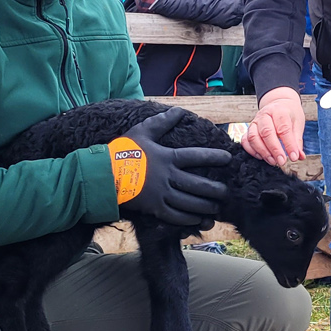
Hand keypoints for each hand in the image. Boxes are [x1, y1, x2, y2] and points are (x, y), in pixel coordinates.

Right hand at [110, 109, 229, 229]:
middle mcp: (168, 177)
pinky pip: (176, 217)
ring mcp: (162, 195)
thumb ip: (163, 121)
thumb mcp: (142, 132)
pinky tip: (198, 220)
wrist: (103, 175)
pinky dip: (189, 220)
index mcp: (167, 157)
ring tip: (216, 208)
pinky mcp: (154, 209)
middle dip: (215, 190)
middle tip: (226, 192)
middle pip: (198, 186)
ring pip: (190, 204)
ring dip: (206, 207)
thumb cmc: (122, 151)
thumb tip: (180, 110)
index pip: (196, 156)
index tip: (227, 158)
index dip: (214, 157)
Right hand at [243, 86, 305, 165]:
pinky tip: (262, 157)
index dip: (289, 144)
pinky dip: (252, 151)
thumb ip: (297, 140)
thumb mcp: (297, 123)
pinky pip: (245, 140)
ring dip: (263, 152)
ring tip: (273, 161)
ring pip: (253, 137)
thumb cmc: (289, 114)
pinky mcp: (249, 129)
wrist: (278, 103)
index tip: (294, 157)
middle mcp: (265, 115)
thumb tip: (299, 156)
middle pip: (266, 132)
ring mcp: (255, 121)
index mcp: (279, 110)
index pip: (283, 128)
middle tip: (282, 161)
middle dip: (274, 150)